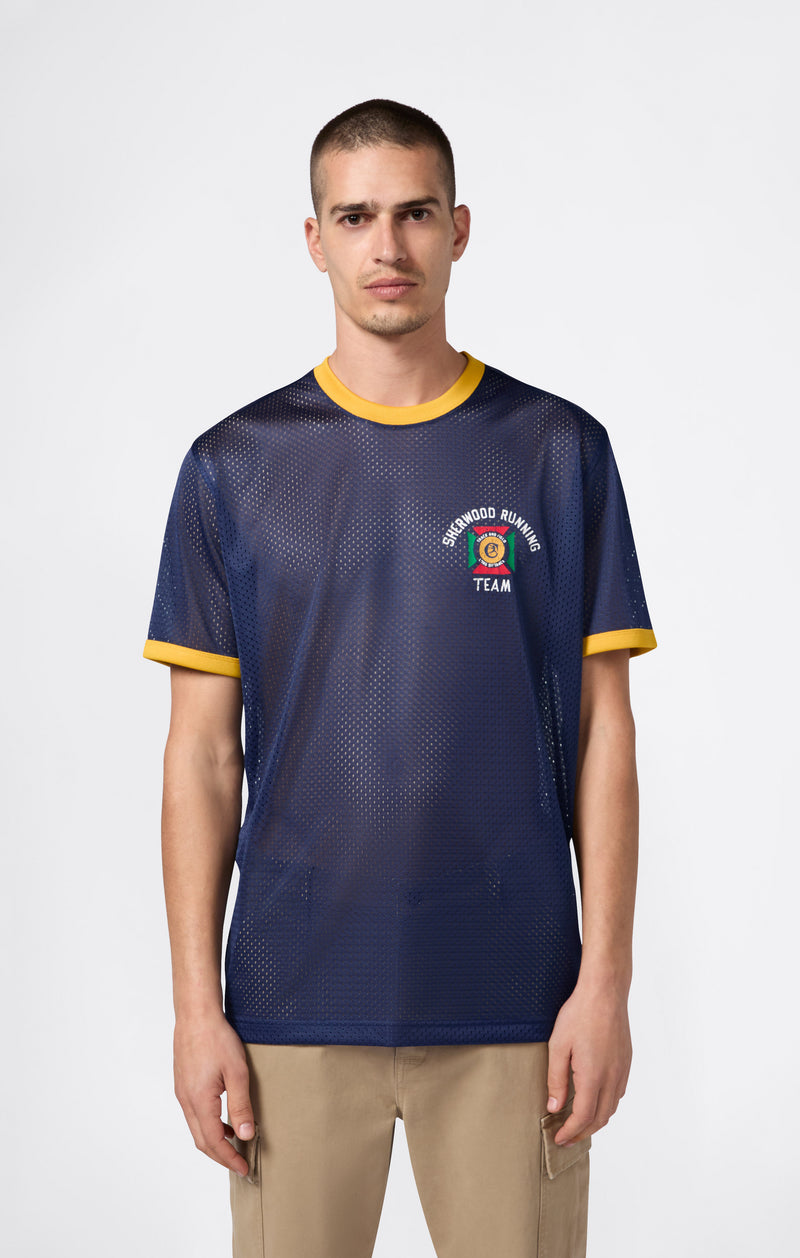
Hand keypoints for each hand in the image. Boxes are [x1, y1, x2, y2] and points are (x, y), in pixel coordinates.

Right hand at [173, 1009, 254, 1175]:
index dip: (228, 1158)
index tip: (244, 1168)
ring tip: (234, 1143)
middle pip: (201, 1140)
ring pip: (196, 1127)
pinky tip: (223, 1118)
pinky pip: (194, 1113)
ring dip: (214, 1140)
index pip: (213, 1142)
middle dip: (220, 1156)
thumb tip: (245, 1135)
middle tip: (239, 1164)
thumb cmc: (216, 1038)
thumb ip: (241, 1106)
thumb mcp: (237, 1073)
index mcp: (199, 1101)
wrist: (195, 1014)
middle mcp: (186, 1100)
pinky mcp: (183, 1083)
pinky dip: (208, 1124)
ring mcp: (182, 1092)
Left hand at [545, 980, 631, 1146]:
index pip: (582, 1117)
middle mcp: (611, 1078)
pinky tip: (594, 1101)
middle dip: (582, 1133)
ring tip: (579, 1124)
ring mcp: (621, 1070)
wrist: (605, 992)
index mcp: (593, 1077)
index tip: (558, 1139)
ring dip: (595, 1121)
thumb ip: (556, 1079)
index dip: (570, 1132)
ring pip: (611, 1108)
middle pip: (599, 1118)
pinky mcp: (626, 1062)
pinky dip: (606, 1106)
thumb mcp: (558, 1045)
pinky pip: (618, 1093)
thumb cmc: (579, 1014)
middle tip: (566, 1139)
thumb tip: (554, 1107)